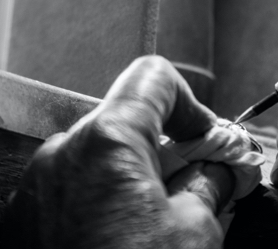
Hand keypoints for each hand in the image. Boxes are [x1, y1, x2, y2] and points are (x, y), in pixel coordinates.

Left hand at [3, 56, 235, 248]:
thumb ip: (209, 185)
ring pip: (102, 153)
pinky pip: (75, 184)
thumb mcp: (193, 235)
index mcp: (108, 141)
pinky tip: (122, 235)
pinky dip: (107, 195)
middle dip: (167, 144)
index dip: (189, 101)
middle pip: (128, 117)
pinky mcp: (24, 218)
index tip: (204, 139)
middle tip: (195, 180)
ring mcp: (38, 186)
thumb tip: (218, 171)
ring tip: (158, 216)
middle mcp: (64, 152)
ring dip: (137, 172)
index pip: (153, 78)